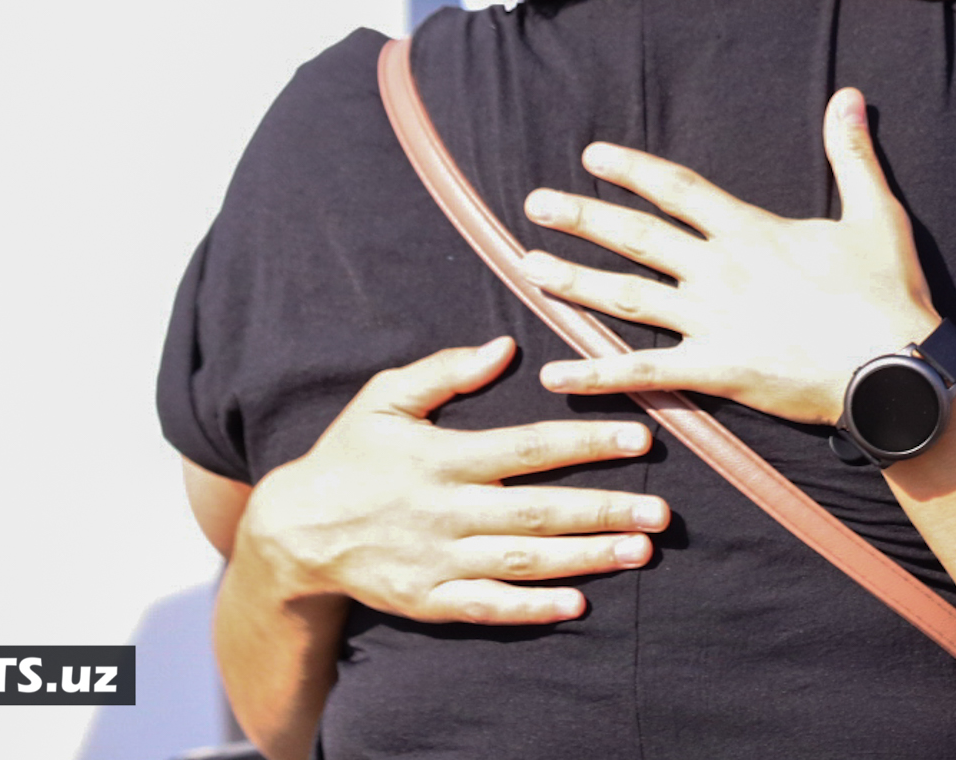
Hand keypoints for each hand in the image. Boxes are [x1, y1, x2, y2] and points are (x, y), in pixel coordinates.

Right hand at [236, 337, 668, 624]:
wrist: (294, 530)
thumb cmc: (350, 454)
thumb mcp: (384, 398)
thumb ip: (444, 372)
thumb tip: (502, 347)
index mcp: (441, 458)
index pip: (527, 448)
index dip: (586, 442)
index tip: (640, 439)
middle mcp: (445, 512)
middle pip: (538, 511)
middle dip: (603, 510)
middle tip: (660, 513)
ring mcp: (437, 561)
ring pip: (524, 563)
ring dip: (585, 558)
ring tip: (639, 552)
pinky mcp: (428, 601)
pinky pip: (488, 608)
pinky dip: (532, 609)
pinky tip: (577, 604)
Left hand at [520, 88, 941, 424]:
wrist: (895, 371)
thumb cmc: (888, 294)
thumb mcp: (876, 214)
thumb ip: (852, 155)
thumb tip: (849, 96)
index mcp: (752, 231)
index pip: (678, 190)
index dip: (633, 170)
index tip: (591, 155)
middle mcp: (721, 272)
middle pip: (638, 238)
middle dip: (583, 217)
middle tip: (534, 204)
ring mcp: (712, 323)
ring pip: (628, 298)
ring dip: (575, 281)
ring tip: (529, 267)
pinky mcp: (716, 372)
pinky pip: (644, 372)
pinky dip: (597, 373)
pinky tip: (555, 373)